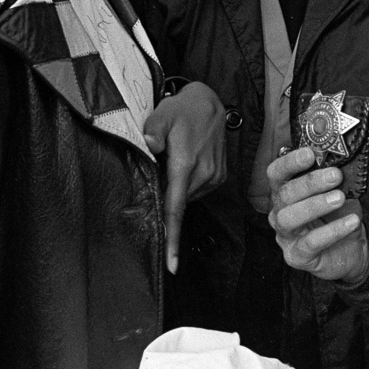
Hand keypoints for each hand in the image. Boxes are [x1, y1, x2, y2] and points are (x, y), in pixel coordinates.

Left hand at [144, 81, 227, 273]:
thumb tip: (149, 147)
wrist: (210, 103)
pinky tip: (184, 162)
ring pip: (186, 197)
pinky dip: (186, 184)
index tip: (171, 265)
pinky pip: (196, 190)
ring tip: (175, 158)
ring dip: (176, 187)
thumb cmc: (181, 110)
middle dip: (165, 195)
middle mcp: (204, 175)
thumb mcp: (161, 115)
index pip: (176, 209)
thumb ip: (152, 132)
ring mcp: (214, 176)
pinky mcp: (219, 176)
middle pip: (177, 202)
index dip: (171, 238)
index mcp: (186, 164)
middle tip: (159, 167)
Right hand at [267, 146, 368, 282]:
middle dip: (310, 183)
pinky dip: (332, 231)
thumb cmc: (339, 216)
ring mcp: (286, 236)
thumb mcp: (338, 191)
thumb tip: (341, 160)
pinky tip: (351, 222)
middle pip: (284, 194)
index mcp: (285, 192)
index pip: (277, 173)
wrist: (353, 248)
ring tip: (339, 198)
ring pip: (289, 218)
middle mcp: (279, 212)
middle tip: (335, 176)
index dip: (290, 162)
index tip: (310, 154)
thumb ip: (334, 177)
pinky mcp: (296, 256)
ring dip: (315, 205)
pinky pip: (309, 243)